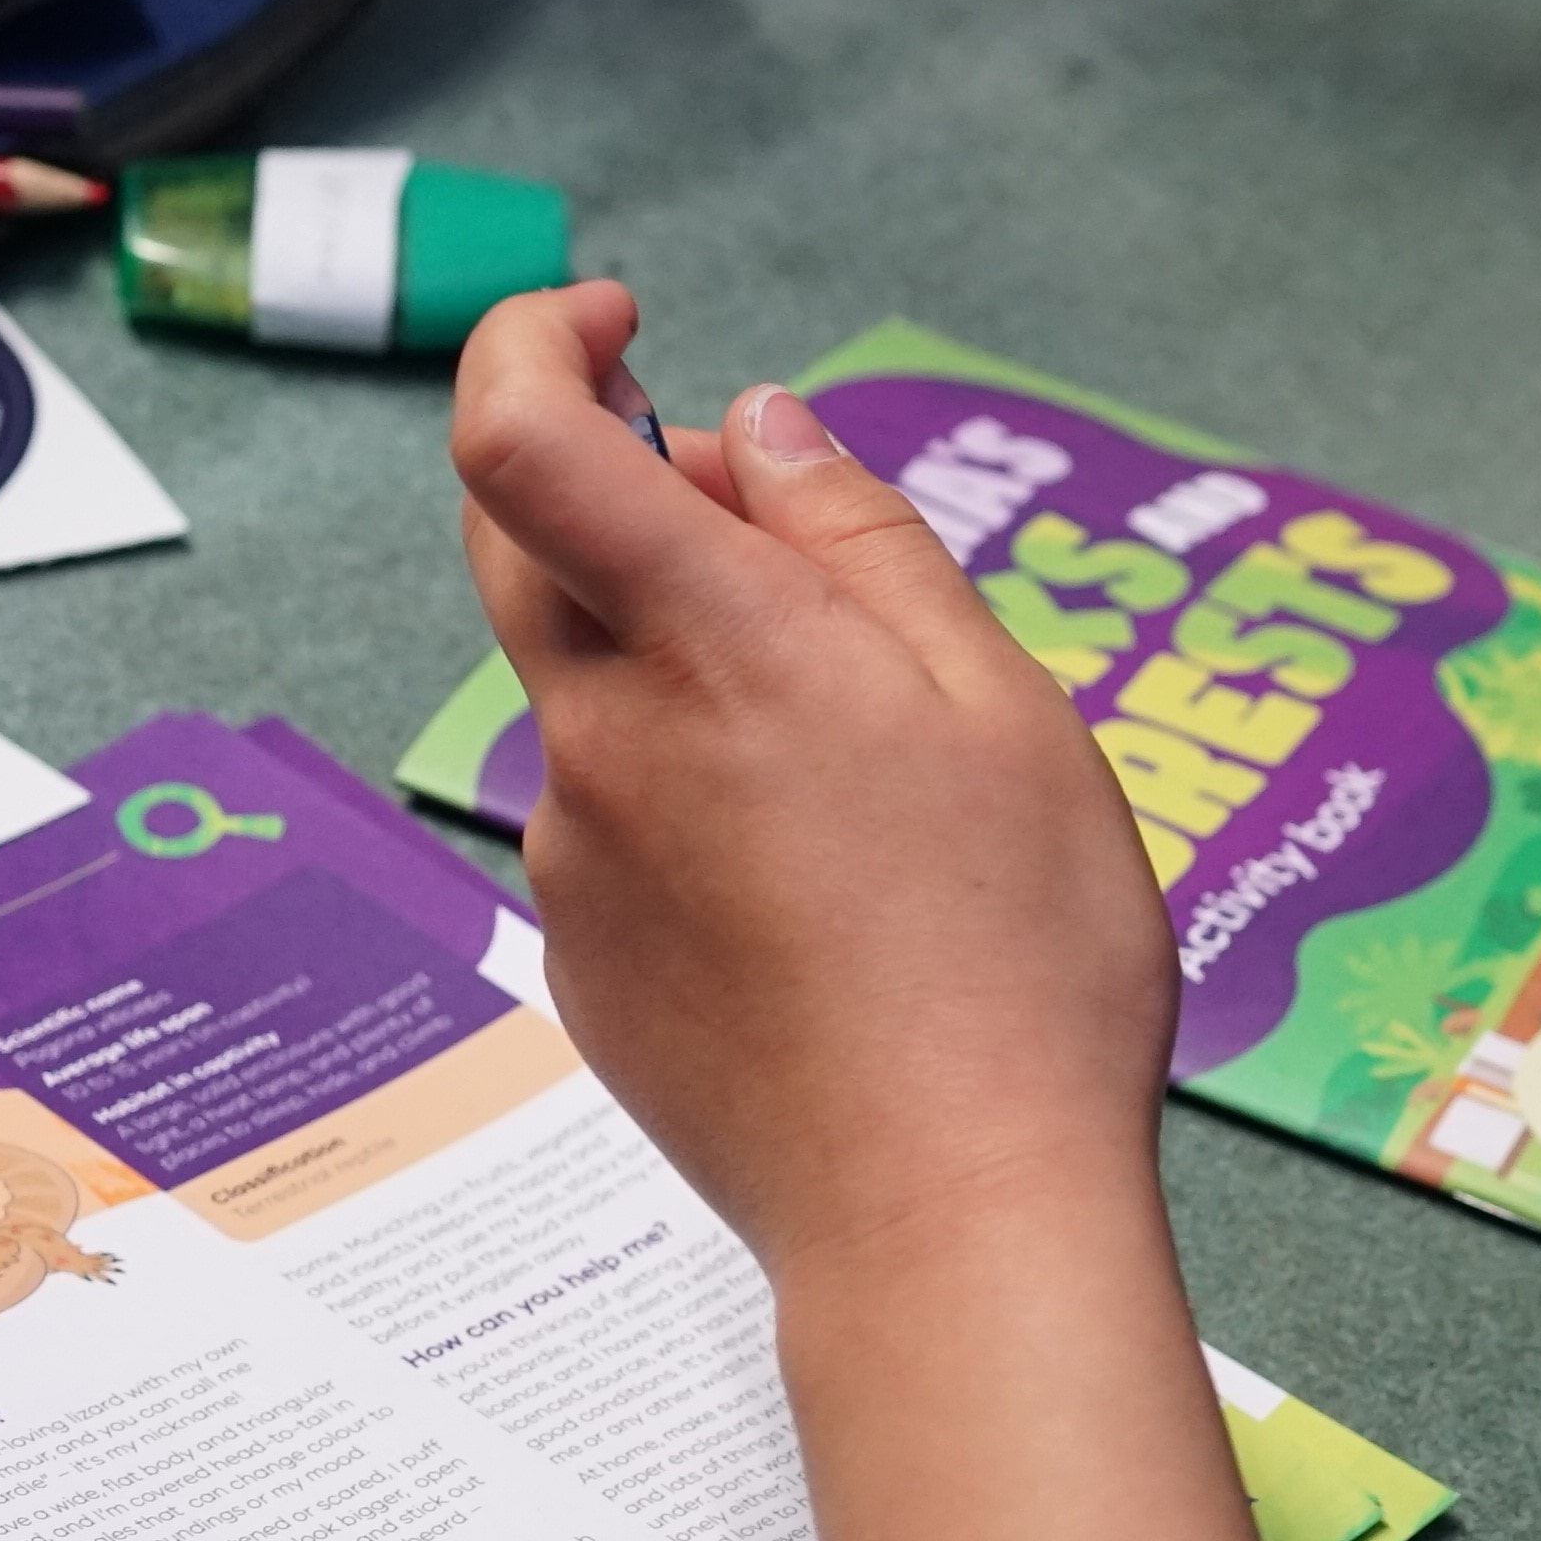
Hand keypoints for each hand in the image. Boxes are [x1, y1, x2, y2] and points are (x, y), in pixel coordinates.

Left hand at [449, 285, 1180, 1287]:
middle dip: (608, 477)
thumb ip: (861, 543)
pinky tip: (830, 888)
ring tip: (874, 773)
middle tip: (757, 510)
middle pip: (520, 543)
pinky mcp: (584, 960)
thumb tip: (747, 426)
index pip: (520, 436)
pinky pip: (616, 819)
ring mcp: (576, 860)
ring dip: (689, 661)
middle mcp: (605, 741)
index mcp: (715, 648)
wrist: (954, 1219)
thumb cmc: (1020, 962)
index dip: (533, 340)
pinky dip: (698, 794)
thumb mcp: (1000, 707)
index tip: (618, 320)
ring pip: (592, 691)